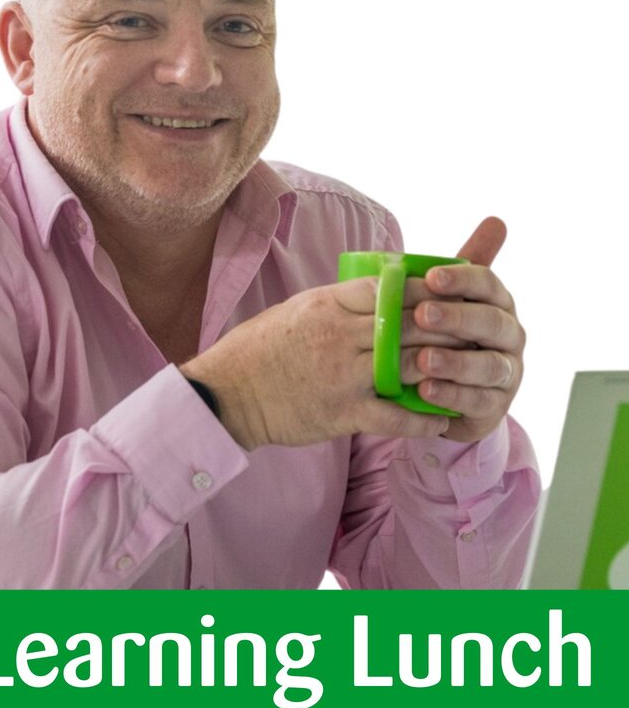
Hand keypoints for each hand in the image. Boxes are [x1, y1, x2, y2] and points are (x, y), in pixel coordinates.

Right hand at [180, 275, 465, 449]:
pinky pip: (395, 416)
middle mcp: (339, 335)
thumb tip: (380, 289)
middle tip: (478, 330)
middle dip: (449, 326)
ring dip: (445, 369)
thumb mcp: (298, 309)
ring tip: (470, 372)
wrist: (230, 393)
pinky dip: (423, 419)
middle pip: (410, 324)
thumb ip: (341, 302)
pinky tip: (443, 419)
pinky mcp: (342, 412)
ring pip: (410, 365)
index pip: (391, 288)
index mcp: (329, 304)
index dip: (428, 289)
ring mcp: (343, 374)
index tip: (454, 291)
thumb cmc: (261, 348)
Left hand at [413, 217, 525, 442]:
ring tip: (423, 360)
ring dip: (455, 363)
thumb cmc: (447, 330)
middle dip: (457, 318)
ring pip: (489, 365)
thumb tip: (497, 220)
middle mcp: (508, 335)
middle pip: (491, 322)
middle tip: (422, 315)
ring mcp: (506, 372)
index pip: (487, 283)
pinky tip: (426, 390)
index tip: (430, 277)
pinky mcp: (495, 405)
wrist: (448, 383)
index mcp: (496, 302)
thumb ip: (462, 263)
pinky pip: (479, 401)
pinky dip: (452, 396)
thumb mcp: (449, 296)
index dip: (461, 279)